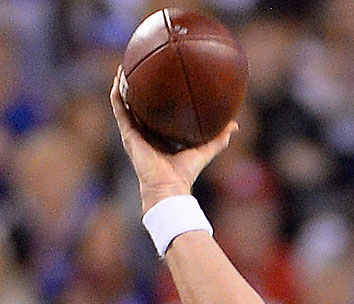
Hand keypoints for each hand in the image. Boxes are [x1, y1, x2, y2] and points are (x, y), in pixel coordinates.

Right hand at [109, 67, 236, 211]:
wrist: (168, 185)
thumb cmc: (185, 173)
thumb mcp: (205, 150)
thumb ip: (219, 138)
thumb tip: (235, 124)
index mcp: (160, 137)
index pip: (157, 115)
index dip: (157, 100)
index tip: (161, 81)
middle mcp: (145, 133)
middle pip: (139, 107)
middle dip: (138, 89)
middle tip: (140, 68)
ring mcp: (134, 133)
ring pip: (125, 105)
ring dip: (123, 86)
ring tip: (124, 67)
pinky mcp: (127, 134)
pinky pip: (119, 110)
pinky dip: (117, 94)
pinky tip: (119, 79)